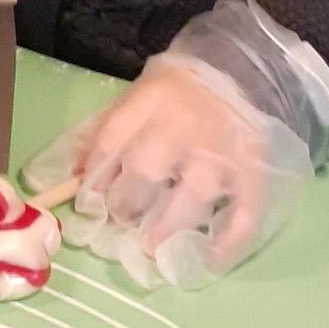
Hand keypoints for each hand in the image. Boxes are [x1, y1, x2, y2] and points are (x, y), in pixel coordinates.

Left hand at [27, 55, 313, 288]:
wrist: (237, 70)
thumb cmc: (176, 91)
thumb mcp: (135, 94)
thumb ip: (107, 129)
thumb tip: (76, 173)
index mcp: (151, 98)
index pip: (112, 139)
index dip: (95, 177)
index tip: (89, 202)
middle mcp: (185, 122)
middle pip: (148, 168)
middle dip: (126, 202)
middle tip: (121, 219)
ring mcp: (222, 147)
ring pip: (194, 193)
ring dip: (168, 226)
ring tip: (151, 245)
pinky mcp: (252, 167)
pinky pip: (245, 207)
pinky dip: (230, 238)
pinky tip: (210, 257)